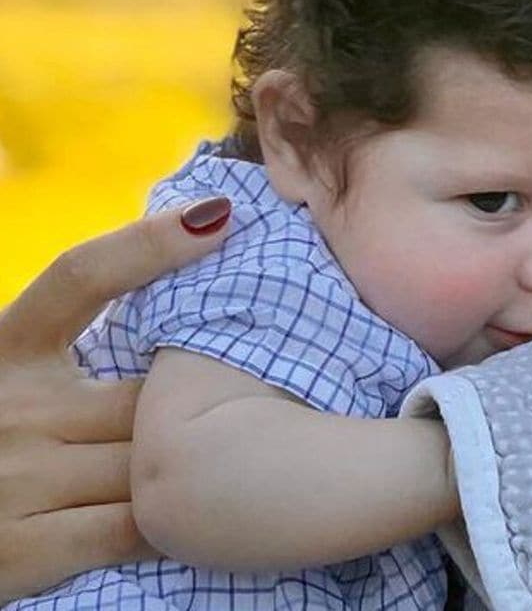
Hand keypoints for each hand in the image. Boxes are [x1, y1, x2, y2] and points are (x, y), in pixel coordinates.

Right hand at [0, 198, 230, 599]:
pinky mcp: (23, 550)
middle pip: (149, 389)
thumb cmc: (0, 442)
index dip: (150, 242)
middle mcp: (11, 404)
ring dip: (197, 461)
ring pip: (152, 457)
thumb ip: (77, 348)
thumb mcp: (20, 381)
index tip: (220, 214)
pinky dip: (172, 523)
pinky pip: (135, 525)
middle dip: (201, 398)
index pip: (80, 275)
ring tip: (256, 457)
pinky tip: (199, 516)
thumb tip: (188, 268)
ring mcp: (16, 477)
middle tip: (271, 390)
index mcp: (7, 350)